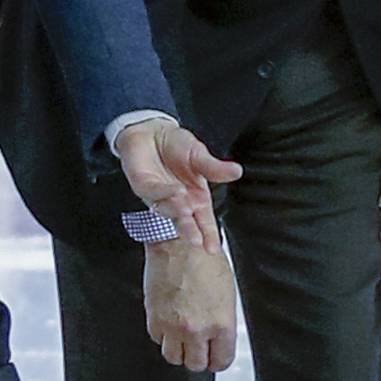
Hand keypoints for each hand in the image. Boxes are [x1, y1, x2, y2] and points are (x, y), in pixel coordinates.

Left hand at [113, 116, 243, 251]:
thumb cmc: (175, 145)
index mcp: (195, 197)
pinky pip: (155, 192)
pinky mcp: (143, 186)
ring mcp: (160, 196)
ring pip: (168, 209)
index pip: (203, 221)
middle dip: (191, 231)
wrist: (151, 131)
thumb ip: (215, 168)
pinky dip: (166, 193)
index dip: (208, 234)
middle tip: (197, 241)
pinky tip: (177, 193)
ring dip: (178, 212)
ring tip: (188, 210)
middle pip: (185, 221)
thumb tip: (237, 171)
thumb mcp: (200, 156)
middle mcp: (178, 201)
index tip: (213, 249)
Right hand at [143, 241, 238, 369]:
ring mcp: (173, 327)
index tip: (216, 357)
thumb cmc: (204, 259)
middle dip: (199, 358)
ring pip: (174, 357)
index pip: (221, 361)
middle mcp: (197, 330)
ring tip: (183, 338)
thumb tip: (219, 336)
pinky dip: (163, 335)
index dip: (219, 360)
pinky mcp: (155, 320)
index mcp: (221, 323)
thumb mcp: (227, 292)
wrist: (177, 243)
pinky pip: (158, 340)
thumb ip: (223, 320)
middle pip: (196, 364)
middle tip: (199, 349)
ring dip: (179, 350)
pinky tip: (170, 323)